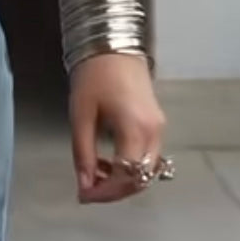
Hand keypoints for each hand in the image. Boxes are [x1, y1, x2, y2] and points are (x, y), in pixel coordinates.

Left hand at [69, 53, 166, 204]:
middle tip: (87, 190)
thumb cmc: (94, 75)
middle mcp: (154, 133)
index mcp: (136, 129)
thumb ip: (83, 152)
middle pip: (140, 178)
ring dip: (122, 180)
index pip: (127, 177)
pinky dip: (129, 166)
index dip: (105, 192)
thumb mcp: (81, 114)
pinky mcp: (156, 124)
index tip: (83, 196)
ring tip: (94, 175)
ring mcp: (159, 129)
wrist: (113, 45)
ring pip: (145, 171)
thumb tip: (84, 186)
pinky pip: (146, 157)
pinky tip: (107, 162)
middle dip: (114, 191)